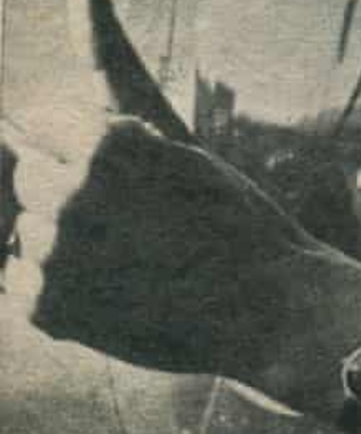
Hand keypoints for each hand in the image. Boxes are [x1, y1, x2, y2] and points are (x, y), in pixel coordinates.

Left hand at [3, 107, 335, 381]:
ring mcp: (54, 256)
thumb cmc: (237, 228)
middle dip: (62, 188)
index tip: (73, 154)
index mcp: (107, 149)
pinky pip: (24, 280)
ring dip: (63, 239)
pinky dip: (55, 282)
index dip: (63, 139)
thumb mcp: (189, 162)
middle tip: (118, 217)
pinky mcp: (47, 309)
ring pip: (30, 231)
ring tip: (125, 258)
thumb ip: (125, 145)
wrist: (264, 308)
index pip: (44, 125)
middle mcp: (71, 196)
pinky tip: (109, 287)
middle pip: (31, 177)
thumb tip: (69, 133)